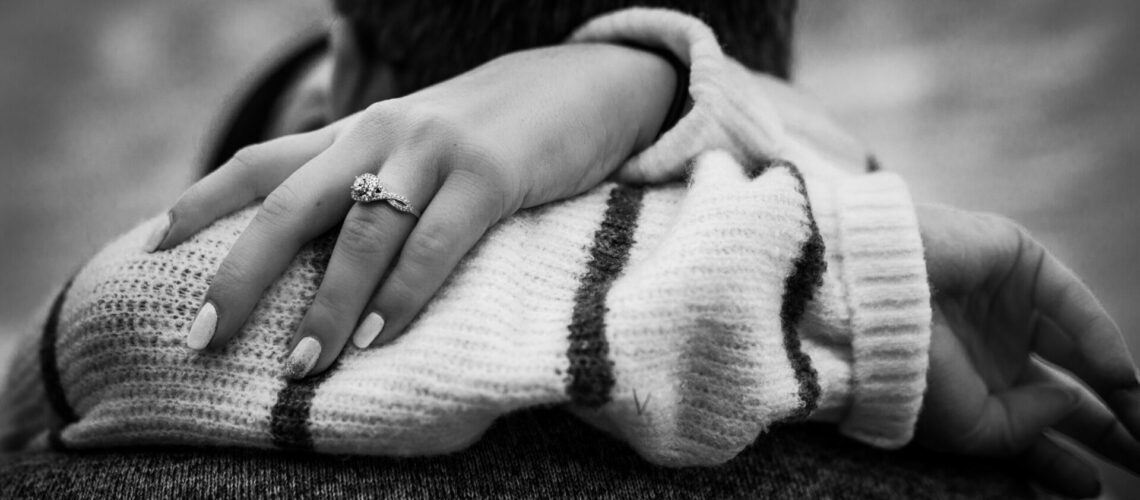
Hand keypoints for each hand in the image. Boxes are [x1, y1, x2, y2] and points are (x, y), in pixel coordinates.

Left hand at [150, 42, 675, 377]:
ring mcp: (436, 151)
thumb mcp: (424, 146)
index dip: (203, 202)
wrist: (586, 83)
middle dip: (241, 272)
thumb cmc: (500, 131)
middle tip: (204, 335)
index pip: (263, 162)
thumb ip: (375, 182)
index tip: (156, 246)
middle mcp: (384, 134)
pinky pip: (434, 243)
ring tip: (301, 363)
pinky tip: (378, 336)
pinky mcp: (491, 173)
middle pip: (290, 204)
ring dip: (327, 305)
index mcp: (361, 130)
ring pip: (361, 234)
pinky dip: (402, 294)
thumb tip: (324, 254)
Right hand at [914, 204, 1139, 497]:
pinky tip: (1121, 379)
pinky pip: (1071, 303)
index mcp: (967, 387)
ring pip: (1078, 349)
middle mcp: (989, 346)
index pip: (1028, 426)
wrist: (870, 307)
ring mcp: (1004, 304)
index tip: (1094, 486)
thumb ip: (1026, 430)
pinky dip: (1100, 340)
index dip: (1062, 458)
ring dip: (1118, 388)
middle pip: (1065, 391)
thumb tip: (1069, 403)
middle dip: (1107, 426)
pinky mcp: (1015, 259)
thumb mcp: (971, 429)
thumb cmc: (908, 373)